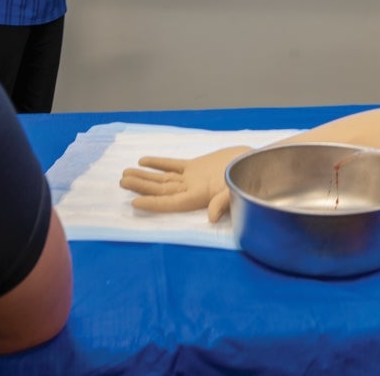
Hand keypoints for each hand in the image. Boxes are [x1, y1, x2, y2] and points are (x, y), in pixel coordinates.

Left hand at [119, 145, 251, 221]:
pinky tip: (143, 161)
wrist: (258, 163)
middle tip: (122, 182)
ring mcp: (192, 178)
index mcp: (200, 197)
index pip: (171, 202)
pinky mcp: (196, 166)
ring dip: (145, 176)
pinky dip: (159, 163)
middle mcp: (192, 190)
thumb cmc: (248, 177)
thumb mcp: (237, 190)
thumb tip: (211, 217)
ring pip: (164, 178)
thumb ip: (223, 202)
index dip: (153, 203)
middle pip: (162, 190)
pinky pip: (173, 166)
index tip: (135, 202)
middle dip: (142, 186)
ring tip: (125, 173)